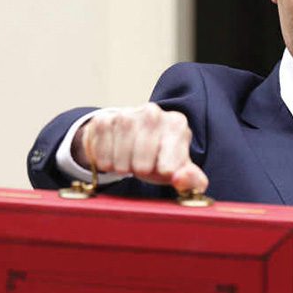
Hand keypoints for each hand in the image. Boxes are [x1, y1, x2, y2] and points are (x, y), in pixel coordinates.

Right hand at [71, 103, 207, 192]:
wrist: (131, 141)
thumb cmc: (160, 157)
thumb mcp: (178, 169)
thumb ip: (191, 179)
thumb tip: (181, 179)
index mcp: (176, 124)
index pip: (170, 159)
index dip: (164, 171)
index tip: (162, 170)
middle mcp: (153, 113)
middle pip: (143, 158)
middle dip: (141, 169)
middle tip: (142, 168)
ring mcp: (127, 113)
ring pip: (121, 153)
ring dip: (122, 166)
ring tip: (128, 164)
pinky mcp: (104, 119)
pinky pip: (101, 148)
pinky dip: (105, 160)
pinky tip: (113, 157)